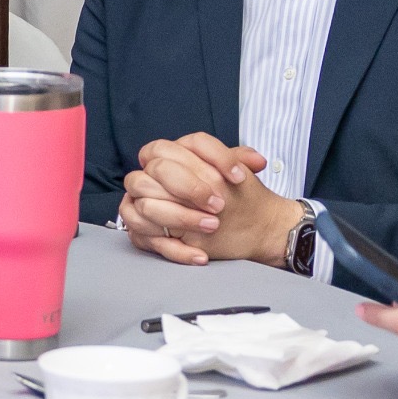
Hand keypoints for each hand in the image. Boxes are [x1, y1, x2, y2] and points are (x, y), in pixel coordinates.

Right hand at [118, 133, 306, 266]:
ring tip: (212, 226)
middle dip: (190, 188)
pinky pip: (147, 239)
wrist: (230, 226)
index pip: (187, 143)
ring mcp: (140, 203)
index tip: (238, 176)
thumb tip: (257, 161)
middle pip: (159, 169)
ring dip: (181, 217)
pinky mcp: (140, 231)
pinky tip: (200, 255)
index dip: (214, 157)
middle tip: (219, 205)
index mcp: (173, 155)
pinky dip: (176, 250)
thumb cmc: (225, 197)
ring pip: (146, 206)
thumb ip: (241, 160)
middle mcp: (151, 175)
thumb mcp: (231, 174)